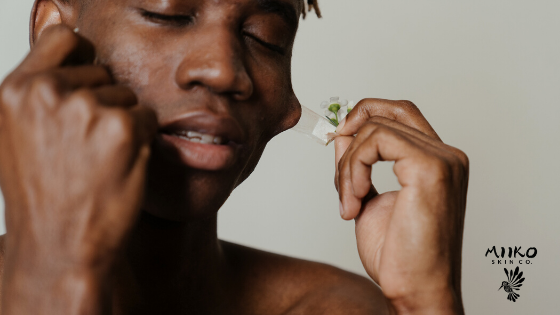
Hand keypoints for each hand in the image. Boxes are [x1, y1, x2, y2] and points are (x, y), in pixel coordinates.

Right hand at [0, 25, 156, 312]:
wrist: (62, 245)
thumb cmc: (44, 195)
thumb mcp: (18, 135)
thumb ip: (39, 92)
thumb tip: (67, 36)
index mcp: (16, 91)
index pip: (63, 38)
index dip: (83, 56)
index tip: (88, 80)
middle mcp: (48, 92)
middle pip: (102, 71)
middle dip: (103, 101)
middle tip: (87, 145)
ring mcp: (86, 107)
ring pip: (127, 95)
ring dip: (123, 123)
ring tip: (99, 160)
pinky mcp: (122, 127)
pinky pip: (147, 117)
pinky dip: (142, 140)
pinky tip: (119, 165)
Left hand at [334, 99, 467, 313]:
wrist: (416, 290)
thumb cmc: (399, 254)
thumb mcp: (367, 198)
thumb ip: (359, 164)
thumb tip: (342, 136)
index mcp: (437, 161)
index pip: (401, 113)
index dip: (365, 115)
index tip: (339, 139)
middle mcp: (446, 155)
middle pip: (388, 112)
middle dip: (351, 134)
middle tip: (336, 160)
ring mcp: (442, 159)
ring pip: (375, 128)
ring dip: (348, 165)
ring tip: (349, 201)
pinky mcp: (430, 168)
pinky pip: (376, 141)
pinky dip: (354, 168)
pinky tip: (355, 198)